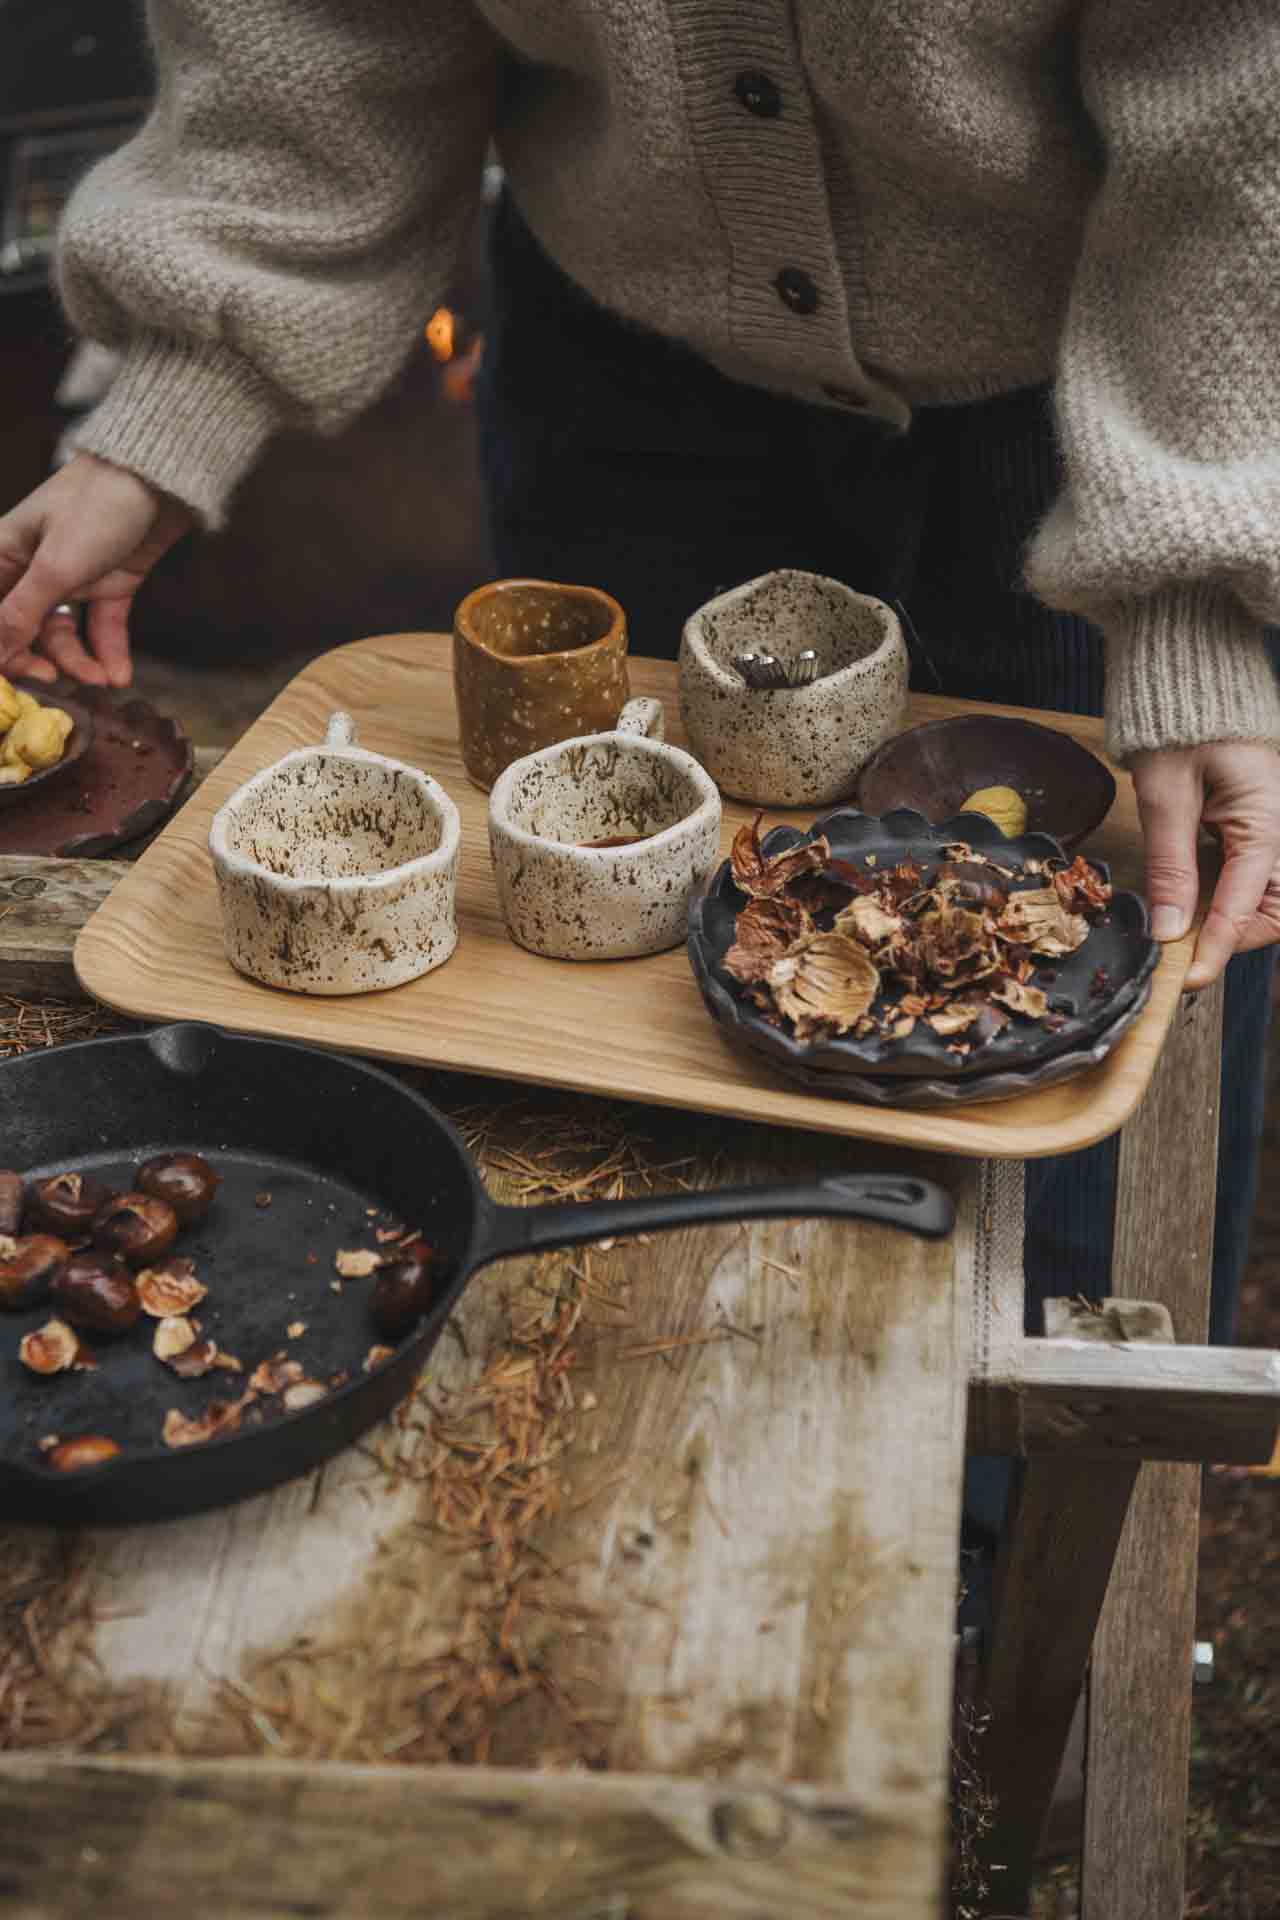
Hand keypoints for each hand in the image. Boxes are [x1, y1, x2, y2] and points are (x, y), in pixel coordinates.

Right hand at [0, 454, 193, 687]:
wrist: (163, 480)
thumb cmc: (98, 505)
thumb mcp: (55, 566)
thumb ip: (21, 612)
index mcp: (5, 553)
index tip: (7, 681)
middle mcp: (34, 568)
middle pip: (24, 628)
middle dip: (37, 658)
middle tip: (54, 681)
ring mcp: (74, 576)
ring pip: (64, 633)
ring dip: (80, 661)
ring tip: (102, 680)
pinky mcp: (111, 583)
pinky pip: (103, 627)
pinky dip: (110, 652)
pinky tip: (119, 675)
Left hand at [1131, 741, 1279, 989]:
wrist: (1193, 684)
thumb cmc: (1180, 727)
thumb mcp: (1166, 796)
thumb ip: (1170, 866)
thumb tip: (1168, 928)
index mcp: (1267, 823)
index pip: (1245, 906)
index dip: (1215, 949)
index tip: (1188, 980)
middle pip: (1273, 912)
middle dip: (1233, 937)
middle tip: (1184, 947)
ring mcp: (1276, 829)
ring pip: (1269, 900)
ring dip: (1230, 919)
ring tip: (1184, 918)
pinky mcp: (1262, 827)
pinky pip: (1255, 876)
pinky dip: (1226, 894)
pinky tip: (1192, 891)